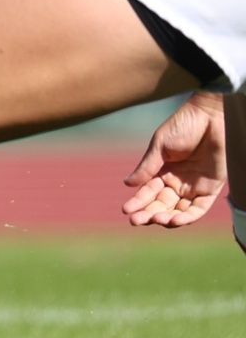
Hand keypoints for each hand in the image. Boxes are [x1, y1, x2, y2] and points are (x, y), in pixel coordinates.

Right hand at [123, 91, 225, 227]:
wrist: (211, 117)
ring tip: (156, 219)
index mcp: (162, 171)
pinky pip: (198, 209)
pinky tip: (174, 220)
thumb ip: (147, 166)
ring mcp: (193, 187)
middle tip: (137, 220)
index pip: (148, 191)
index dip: (137, 201)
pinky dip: (187, 216)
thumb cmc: (184, 125)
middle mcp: (177, 182)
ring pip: (178, 210)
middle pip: (161, 204)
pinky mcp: (211, 189)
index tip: (126, 210)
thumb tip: (127, 184)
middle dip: (148, 213)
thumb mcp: (160, 145)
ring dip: (166, 218)